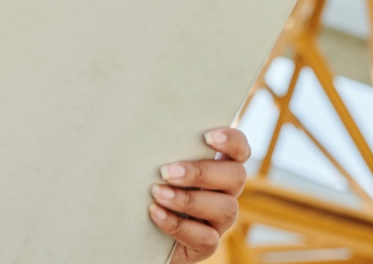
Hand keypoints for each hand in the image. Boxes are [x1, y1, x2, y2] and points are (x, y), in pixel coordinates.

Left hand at [148, 128, 249, 263]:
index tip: (208, 137)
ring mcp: (218, 221)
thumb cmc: (141, 186)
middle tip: (166, 171)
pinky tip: (156, 213)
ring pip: (225, 208)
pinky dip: (179, 224)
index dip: (232, 141)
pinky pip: (206, 238)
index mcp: (216, 167)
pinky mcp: (205, 244)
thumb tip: (136, 126)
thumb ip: (157, 148)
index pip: (239, 150)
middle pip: (235, 176)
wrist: (133, 231)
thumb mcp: (150, 165)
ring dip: (189, 199)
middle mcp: (224, 192)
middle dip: (201, 172)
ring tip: (157, 193)